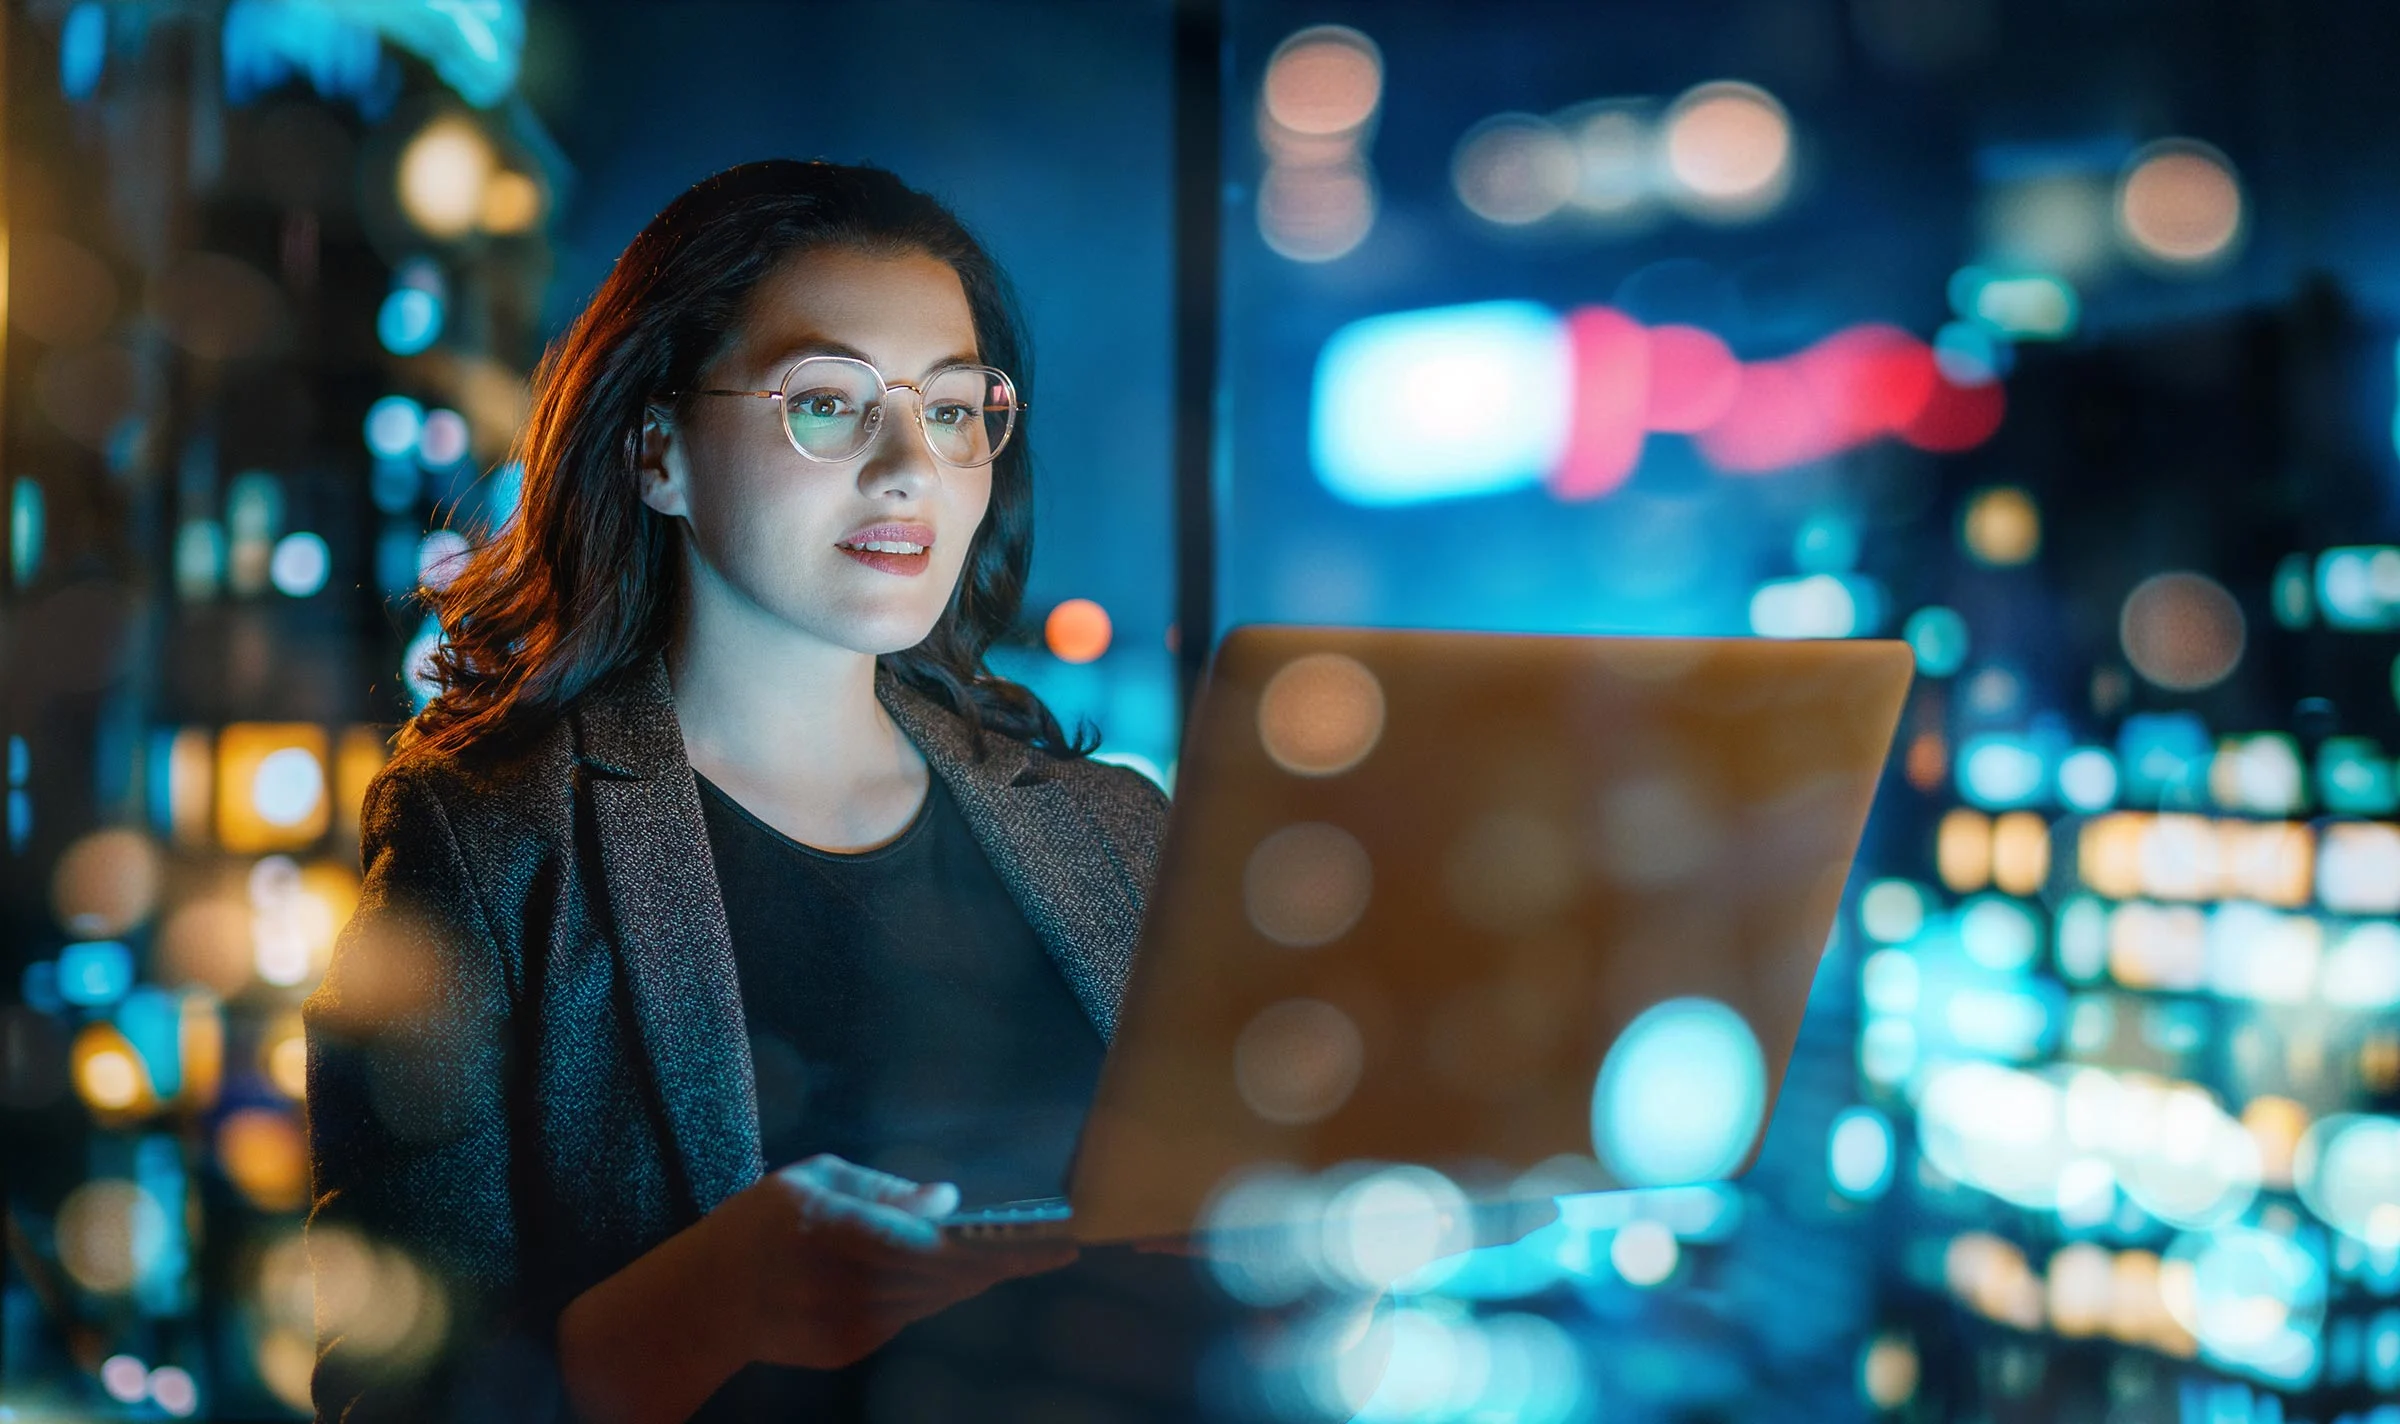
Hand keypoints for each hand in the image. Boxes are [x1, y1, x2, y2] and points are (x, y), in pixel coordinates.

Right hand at [714, 1154, 1079, 1370]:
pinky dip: (934, 1291)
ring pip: (936, 1298)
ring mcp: (850, 1325)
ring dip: (973, 1275)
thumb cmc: (758, 1223)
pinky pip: (911, 1314)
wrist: (703, 1302)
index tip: (1053, 1243)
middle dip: (1002, 1262)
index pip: (938, 1244)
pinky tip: (951, 1273)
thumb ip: (884, 1188)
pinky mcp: (851, 1349)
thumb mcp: (813, 1178)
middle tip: (1052, 1247)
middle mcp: (847, 1285)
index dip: (1000, 1247)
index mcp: (837, 1230)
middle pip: (948, 1277)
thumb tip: (948, 1200)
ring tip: (1013, 1254)